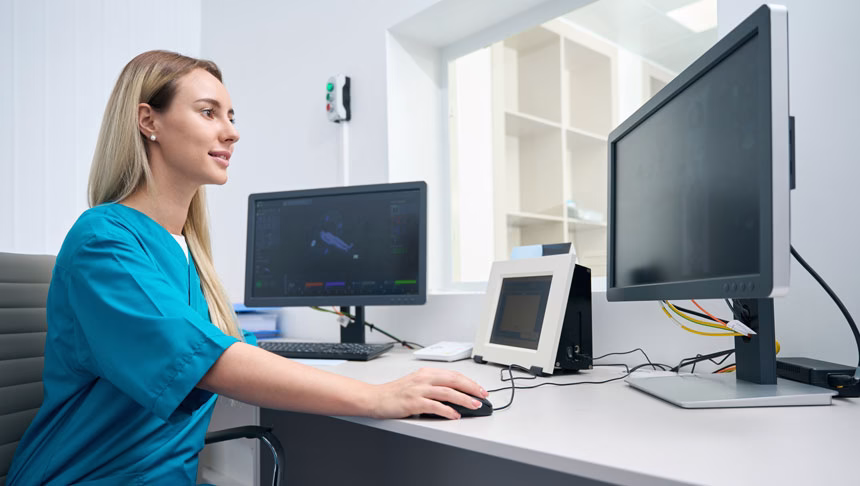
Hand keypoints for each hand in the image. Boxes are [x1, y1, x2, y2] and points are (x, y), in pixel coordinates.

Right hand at [369, 368, 487, 419]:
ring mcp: (419, 390)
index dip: (469, 381)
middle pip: (454, 380)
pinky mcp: (413, 402)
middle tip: (483, 396)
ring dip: (464, 399)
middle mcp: (424, 379)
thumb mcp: (416, 383)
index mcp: (426, 373)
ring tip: (475, 405)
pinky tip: (455, 415)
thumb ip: (433, 386)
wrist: (375, 398)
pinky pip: (435, 406)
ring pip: (448, 392)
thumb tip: (454, 394)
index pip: (453, 374)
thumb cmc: (395, 393)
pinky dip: (448, 410)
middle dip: (472, 388)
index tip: (480, 389)